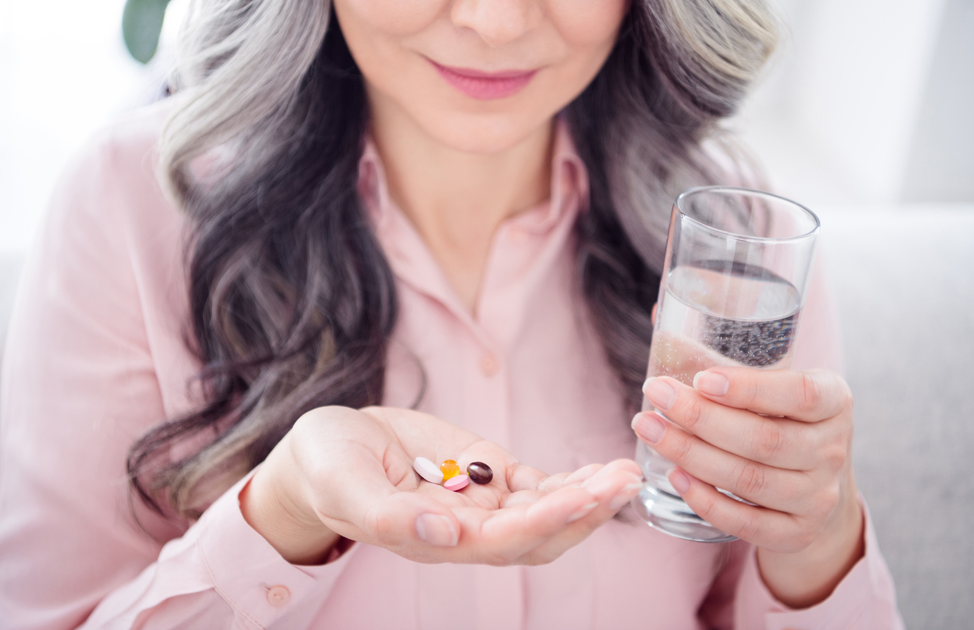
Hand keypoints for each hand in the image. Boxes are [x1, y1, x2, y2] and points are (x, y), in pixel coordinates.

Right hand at [242, 406, 642, 566]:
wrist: (330, 447)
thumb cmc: (328, 469)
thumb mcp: (345, 486)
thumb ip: (388, 516)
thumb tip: (444, 536)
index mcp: (436, 540)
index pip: (501, 542)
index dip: (541, 523)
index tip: (578, 498)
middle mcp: (468, 530)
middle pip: (540, 534)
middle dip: (585, 512)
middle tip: (624, 483)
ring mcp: (482, 502)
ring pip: (548, 510)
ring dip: (590, 495)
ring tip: (628, 472)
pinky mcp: (488, 474)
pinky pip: (539, 484)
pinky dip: (573, 478)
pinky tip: (604, 467)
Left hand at [631, 367, 863, 606]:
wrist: (816, 485)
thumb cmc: (781, 419)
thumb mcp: (771, 383)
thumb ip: (722, 355)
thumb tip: (659, 323)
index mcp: (835, 401)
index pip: (801, 394)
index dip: (751, 389)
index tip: (701, 379)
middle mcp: (833, 450)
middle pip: (764, 439)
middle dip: (700, 418)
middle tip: (655, 395)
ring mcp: (818, 496)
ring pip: (749, 479)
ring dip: (691, 454)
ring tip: (648, 428)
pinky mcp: (797, 532)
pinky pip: (746, 522)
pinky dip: (706, 500)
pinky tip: (674, 475)